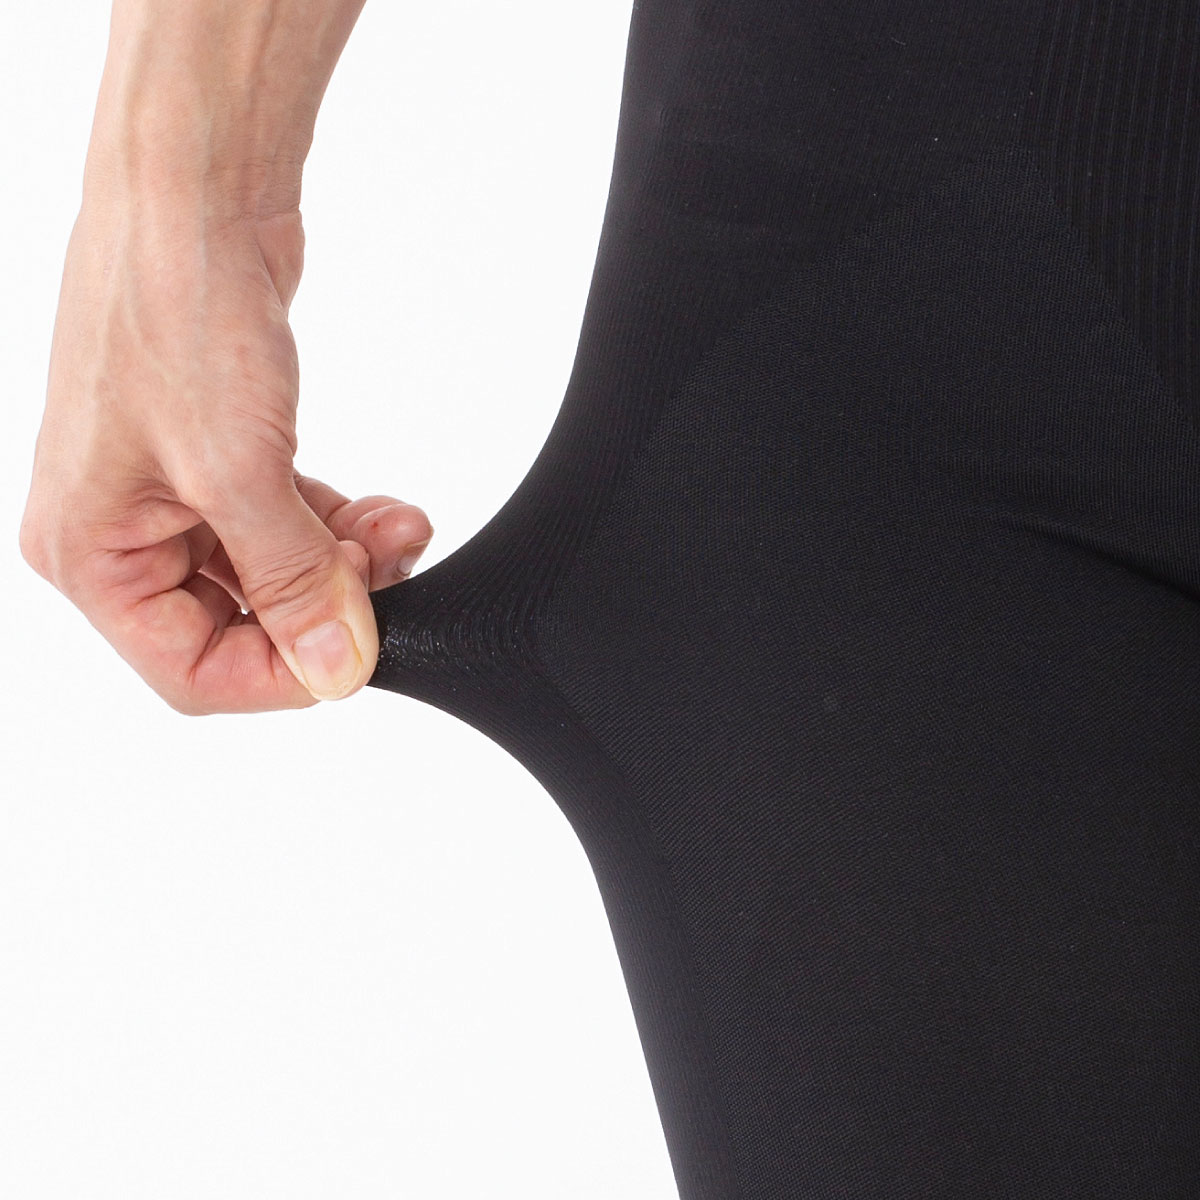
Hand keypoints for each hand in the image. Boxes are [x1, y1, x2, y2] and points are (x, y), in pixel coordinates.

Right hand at [19, 199, 430, 713]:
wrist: (194, 194)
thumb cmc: (174, 307)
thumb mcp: (237, 469)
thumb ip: (289, 581)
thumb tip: (332, 668)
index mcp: (89, 553)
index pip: (192, 670)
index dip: (284, 676)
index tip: (357, 651)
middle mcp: (121, 533)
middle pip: (239, 625)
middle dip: (325, 607)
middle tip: (388, 574)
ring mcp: (169, 494)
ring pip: (272, 575)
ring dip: (344, 564)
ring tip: (401, 532)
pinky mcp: (217, 460)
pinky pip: (283, 525)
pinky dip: (336, 526)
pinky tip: (385, 513)